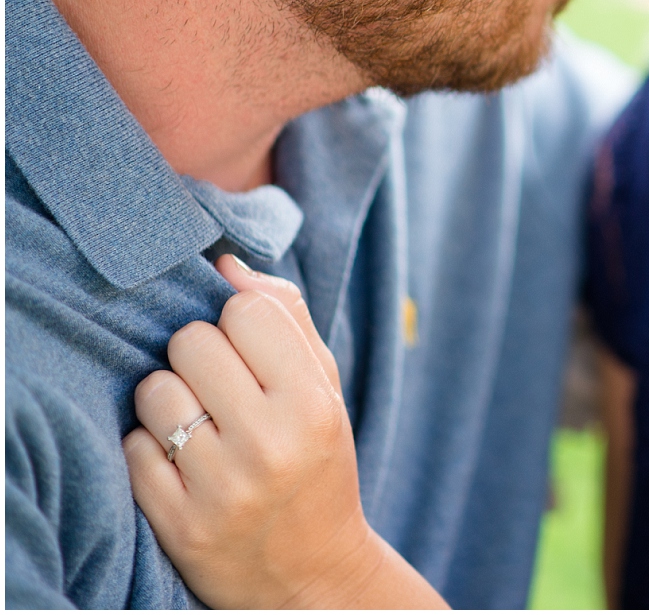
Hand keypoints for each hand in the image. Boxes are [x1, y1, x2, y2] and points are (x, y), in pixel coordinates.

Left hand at [123, 255, 443, 608]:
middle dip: (199, 356)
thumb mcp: (326, 389)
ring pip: (154, 391)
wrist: (313, 574)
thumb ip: (286, 319)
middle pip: (192, 341)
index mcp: (313, 404)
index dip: (239, 324)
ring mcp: (221, 488)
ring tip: (198, 425)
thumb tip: (226, 264)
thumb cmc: (317, 463)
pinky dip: (149, 450)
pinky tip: (181, 464)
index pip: (244, 311)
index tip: (248, 352)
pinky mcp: (179, 526)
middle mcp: (269, 444)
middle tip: (219, 388)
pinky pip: (133, 448)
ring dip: (168, 401)